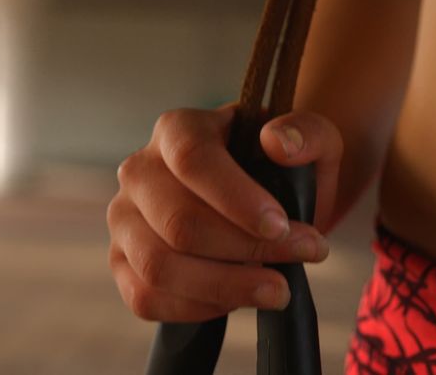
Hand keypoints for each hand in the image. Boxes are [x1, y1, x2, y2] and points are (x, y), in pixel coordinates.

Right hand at [107, 103, 342, 321]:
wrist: (265, 199)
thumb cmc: (283, 166)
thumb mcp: (312, 139)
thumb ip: (306, 132)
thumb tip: (278, 143)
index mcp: (178, 129)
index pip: (192, 158)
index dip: (236, 198)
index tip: (280, 225)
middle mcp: (140, 171)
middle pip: (179, 222)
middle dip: (247, 248)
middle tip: (304, 255)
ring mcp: (125, 219)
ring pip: (160, 266)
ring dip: (226, 286)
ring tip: (278, 289)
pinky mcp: (123, 262)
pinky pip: (146, 298)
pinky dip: (198, 308)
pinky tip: (240, 299)